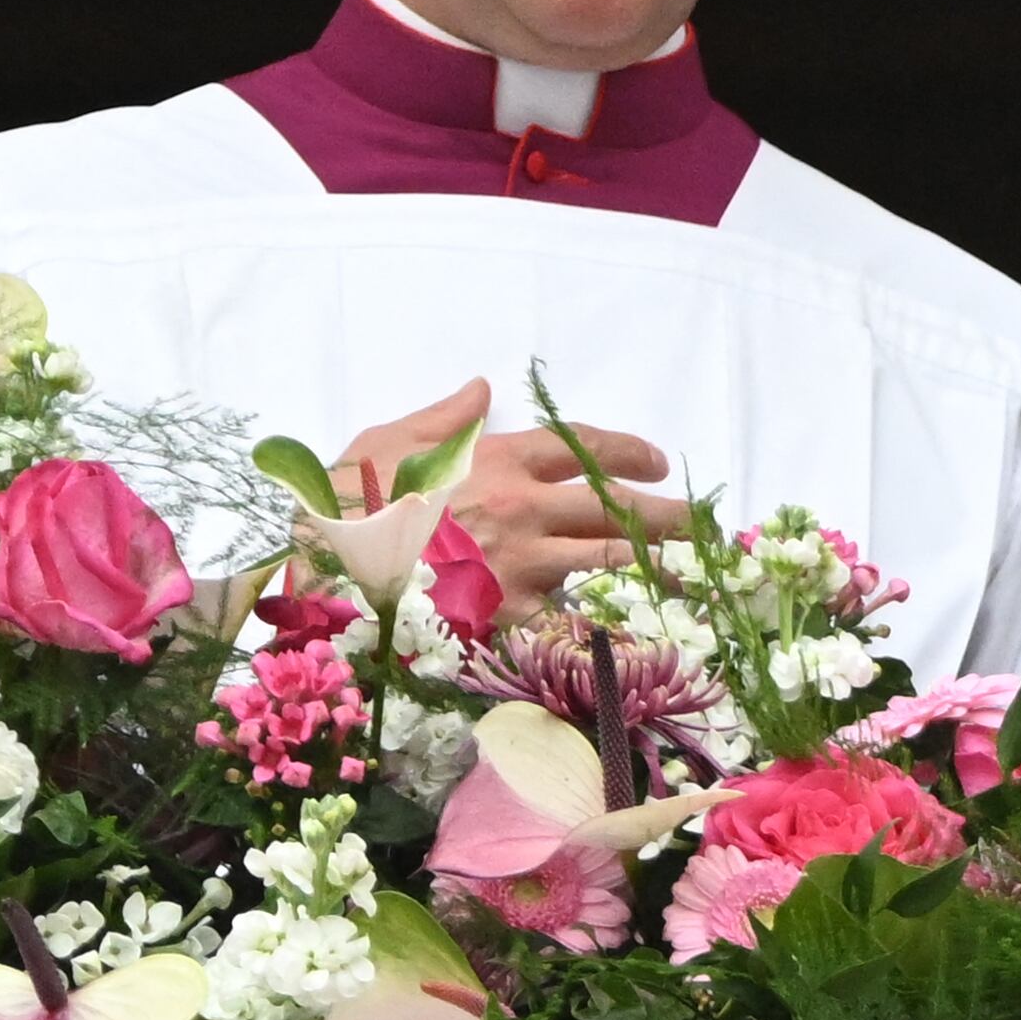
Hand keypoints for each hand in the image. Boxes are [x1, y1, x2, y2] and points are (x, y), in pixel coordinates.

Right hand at [331, 376, 680, 601]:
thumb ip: (441, 418)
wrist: (319, 581)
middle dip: (666, 513)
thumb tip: (481, 390)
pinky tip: (634, 629)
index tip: (659, 461)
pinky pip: (569, 619)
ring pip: (607, 562)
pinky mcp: (507, 618)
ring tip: (688, 574)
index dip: (629, 452)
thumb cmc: (344, 507)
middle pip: (615, 507)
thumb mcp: (383, 442)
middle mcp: (522, 509)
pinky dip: (602, 624)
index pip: (584, 447)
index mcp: (498, 460)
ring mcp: (519, 566)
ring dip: (654, 567)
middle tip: (700, 522)